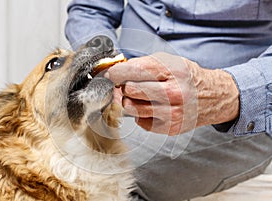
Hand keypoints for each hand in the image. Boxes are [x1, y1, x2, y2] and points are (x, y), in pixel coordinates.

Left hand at [105, 52, 238, 134]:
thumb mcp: (169, 61)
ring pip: (131, 108)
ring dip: (129, 101)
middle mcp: (173, 92)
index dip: (116, 72)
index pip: (133, 70)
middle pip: (129, 90)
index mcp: (172, 70)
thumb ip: (142, 65)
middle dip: (123, 87)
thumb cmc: (187, 77)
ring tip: (138, 96)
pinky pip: (140, 121)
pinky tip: (150, 107)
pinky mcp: (170, 127)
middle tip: (127, 85)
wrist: (211, 96)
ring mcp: (172, 112)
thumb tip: (116, 71)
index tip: (111, 74)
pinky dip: (140, 114)